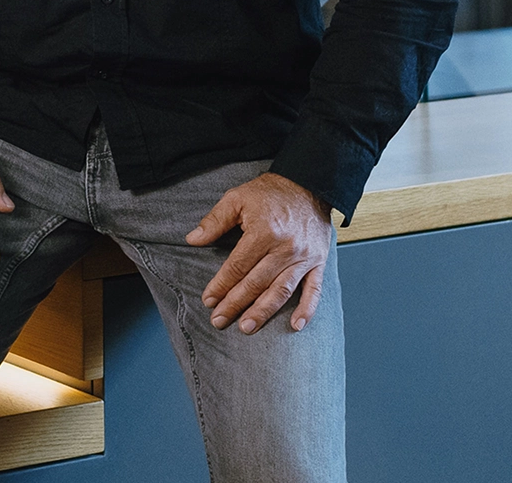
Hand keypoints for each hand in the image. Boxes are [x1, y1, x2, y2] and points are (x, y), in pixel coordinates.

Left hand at [186, 172, 332, 334]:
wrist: (308, 184)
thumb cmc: (270, 192)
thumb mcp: (237, 198)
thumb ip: (215, 220)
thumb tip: (192, 239)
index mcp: (263, 231)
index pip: (237, 266)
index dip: (221, 285)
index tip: (208, 300)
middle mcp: (285, 247)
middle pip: (256, 283)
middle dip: (235, 304)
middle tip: (219, 320)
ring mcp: (304, 257)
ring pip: (281, 291)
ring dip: (263, 312)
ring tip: (247, 327)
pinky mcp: (318, 262)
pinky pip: (314, 290)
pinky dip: (307, 310)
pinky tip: (296, 326)